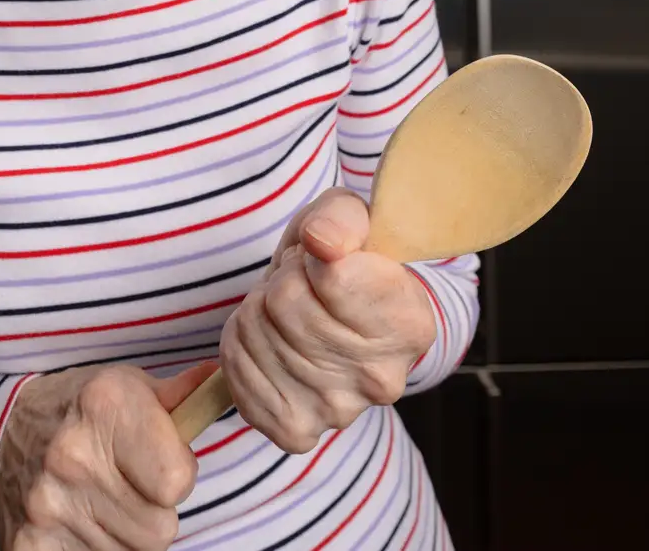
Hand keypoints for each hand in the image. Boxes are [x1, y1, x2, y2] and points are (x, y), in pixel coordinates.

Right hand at [0, 362, 206, 549]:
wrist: (2, 432)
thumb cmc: (80, 409)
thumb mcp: (125, 387)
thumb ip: (177, 398)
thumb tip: (220, 384)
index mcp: (104, 406)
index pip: (177, 481)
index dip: (178, 475)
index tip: (161, 463)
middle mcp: (71, 454)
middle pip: (159, 529)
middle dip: (155, 511)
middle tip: (130, 486)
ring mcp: (46, 504)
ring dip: (126, 534)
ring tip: (103, 501)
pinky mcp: (28, 544)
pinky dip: (94, 550)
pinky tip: (81, 522)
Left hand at [218, 188, 437, 453]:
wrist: (334, 316)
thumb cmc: (344, 261)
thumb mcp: (349, 218)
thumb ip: (340, 218)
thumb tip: (321, 241)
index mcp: (412, 325)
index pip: (332, 276)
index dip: (313, 253)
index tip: (324, 255)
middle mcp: (383, 380)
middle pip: (287, 303)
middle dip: (282, 278)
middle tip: (301, 282)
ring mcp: (338, 412)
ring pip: (256, 331)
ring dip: (258, 307)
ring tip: (287, 311)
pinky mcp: (293, 431)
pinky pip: (236, 368)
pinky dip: (240, 343)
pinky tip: (269, 339)